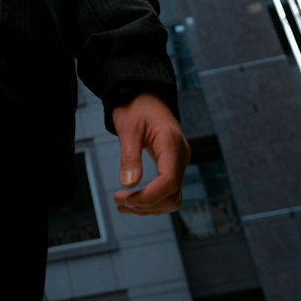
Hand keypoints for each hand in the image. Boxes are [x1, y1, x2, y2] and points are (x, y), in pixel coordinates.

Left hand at [112, 92, 190, 214]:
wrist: (146, 94)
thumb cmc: (136, 106)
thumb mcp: (128, 127)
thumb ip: (129, 156)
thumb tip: (129, 185)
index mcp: (171, 143)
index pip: (169, 181)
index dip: (149, 197)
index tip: (125, 199)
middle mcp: (181, 155)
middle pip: (172, 195)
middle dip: (146, 205)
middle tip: (118, 202)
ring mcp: (180, 161)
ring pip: (172, 197)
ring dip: (149, 207)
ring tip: (122, 204)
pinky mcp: (174, 165)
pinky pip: (169, 190)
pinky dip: (153, 200)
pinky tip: (134, 200)